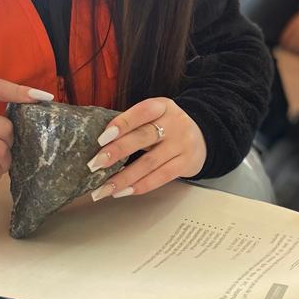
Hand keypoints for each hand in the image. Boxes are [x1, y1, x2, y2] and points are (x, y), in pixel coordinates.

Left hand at [84, 97, 206, 200]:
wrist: (203, 136)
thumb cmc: (168, 126)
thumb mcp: (156, 116)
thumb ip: (134, 124)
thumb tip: (101, 143)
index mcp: (163, 106)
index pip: (142, 112)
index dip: (122, 124)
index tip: (101, 138)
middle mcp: (175, 123)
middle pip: (143, 137)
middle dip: (117, 151)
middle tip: (95, 164)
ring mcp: (182, 144)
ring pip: (150, 162)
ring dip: (124, 177)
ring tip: (103, 188)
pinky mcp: (186, 164)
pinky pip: (161, 177)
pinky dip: (140, 186)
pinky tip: (123, 192)